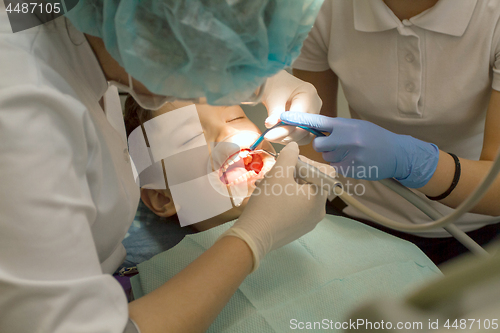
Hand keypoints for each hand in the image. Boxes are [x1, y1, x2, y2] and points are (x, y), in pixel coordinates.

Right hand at [219, 142, 326, 270]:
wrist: (253, 236)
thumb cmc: (268, 204)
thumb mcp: (278, 174)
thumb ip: (289, 156)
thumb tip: (294, 146)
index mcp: (319, 198)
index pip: (325, 172)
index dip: (309, 163)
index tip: (291, 163)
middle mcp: (319, 212)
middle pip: (313, 184)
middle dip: (295, 174)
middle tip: (277, 171)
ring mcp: (309, 223)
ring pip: (303, 196)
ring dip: (288, 186)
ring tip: (269, 184)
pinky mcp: (297, 230)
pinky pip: (297, 208)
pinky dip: (287, 199)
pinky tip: (269, 198)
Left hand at [261, 70, 321, 144]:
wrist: (277, 84)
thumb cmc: (275, 85)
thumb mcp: (273, 97)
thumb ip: (274, 112)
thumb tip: (270, 125)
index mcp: (309, 93)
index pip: (300, 118)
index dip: (285, 129)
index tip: (269, 134)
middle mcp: (315, 105)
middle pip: (304, 129)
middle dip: (285, 135)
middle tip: (269, 136)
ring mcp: (314, 115)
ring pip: (304, 136)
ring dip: (288, 139)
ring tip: (272, 135)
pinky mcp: (309, 123)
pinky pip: (302, 136)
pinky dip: (290, 138)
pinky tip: (278, 135)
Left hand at [280, 112, 439, 187]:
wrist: (397, 153)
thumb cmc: (375, 137)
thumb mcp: (357, 125)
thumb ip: (337, 127)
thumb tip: (314, 130)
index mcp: (346, 125)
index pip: (318, 120)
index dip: (300, 119)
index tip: (284, 117)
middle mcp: (347, 139)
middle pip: (319, 144)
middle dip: (324, 145)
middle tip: (337, 145)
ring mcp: (350, 155)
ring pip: (327, 158)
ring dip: (335, 156)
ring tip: (352, 153)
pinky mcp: (352, 170)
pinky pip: (337, 168)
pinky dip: (343, 166)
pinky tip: (356, 162)